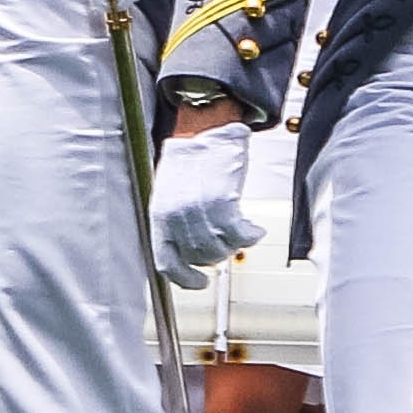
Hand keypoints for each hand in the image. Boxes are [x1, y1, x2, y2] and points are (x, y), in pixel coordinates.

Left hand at [148, 117, 265, 283]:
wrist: (204, 128)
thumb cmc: (189, 158)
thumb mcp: (169, 194)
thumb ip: (175, 223)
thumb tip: (189, 250)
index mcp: (158, 217)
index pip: (167, 264)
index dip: (185, 280)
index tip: (200, 283)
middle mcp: (175, 218)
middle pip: (198, 258)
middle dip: (216, 257)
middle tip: (227, 245)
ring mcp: (198, 212)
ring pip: (220, 249)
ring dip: (234, 246)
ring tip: (242, 233)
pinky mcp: (222, 203)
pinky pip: (239, 235)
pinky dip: (250, 236)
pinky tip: (254, 229)